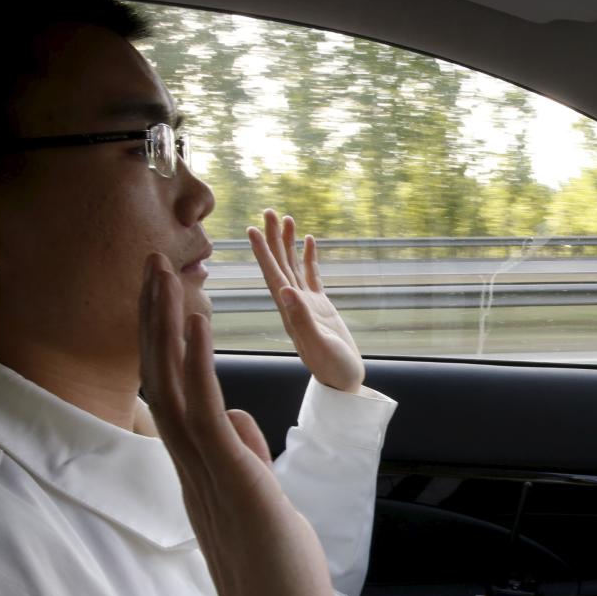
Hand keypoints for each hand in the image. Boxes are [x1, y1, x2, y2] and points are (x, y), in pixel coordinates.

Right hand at [139, 253, 339, 595]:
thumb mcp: (261, 501)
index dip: (167, 342)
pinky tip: (197, 320)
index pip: (175, 394)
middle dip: (157, 318)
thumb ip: (244, 458)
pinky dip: (197, 361)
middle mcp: (191, 467)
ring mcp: (205, 473)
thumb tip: (235, 419)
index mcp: (200, 470)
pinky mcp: (230, 479)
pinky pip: (203, 410)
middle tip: (150, 262)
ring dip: (169, 325)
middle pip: (163, 379)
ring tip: (167, 271)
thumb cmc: (276, 577)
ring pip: (174, 385)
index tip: (168, 294)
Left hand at [248, 209, 364, 392]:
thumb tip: (284, 291)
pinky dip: (308, 258)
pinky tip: (308, 241)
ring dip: (288, 243)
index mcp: (289, 312)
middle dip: (273, 238)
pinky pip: (311, 276)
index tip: (252, 229)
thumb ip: (302, 320)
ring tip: (287, 218)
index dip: (262, 252)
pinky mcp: (321, 308)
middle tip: (269, 211)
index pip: (272, 276)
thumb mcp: (319, 346)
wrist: (344, 384)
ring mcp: (306, 305)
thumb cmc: (333, 369)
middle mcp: (292, 305)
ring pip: (293, 267)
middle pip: (279, 265)